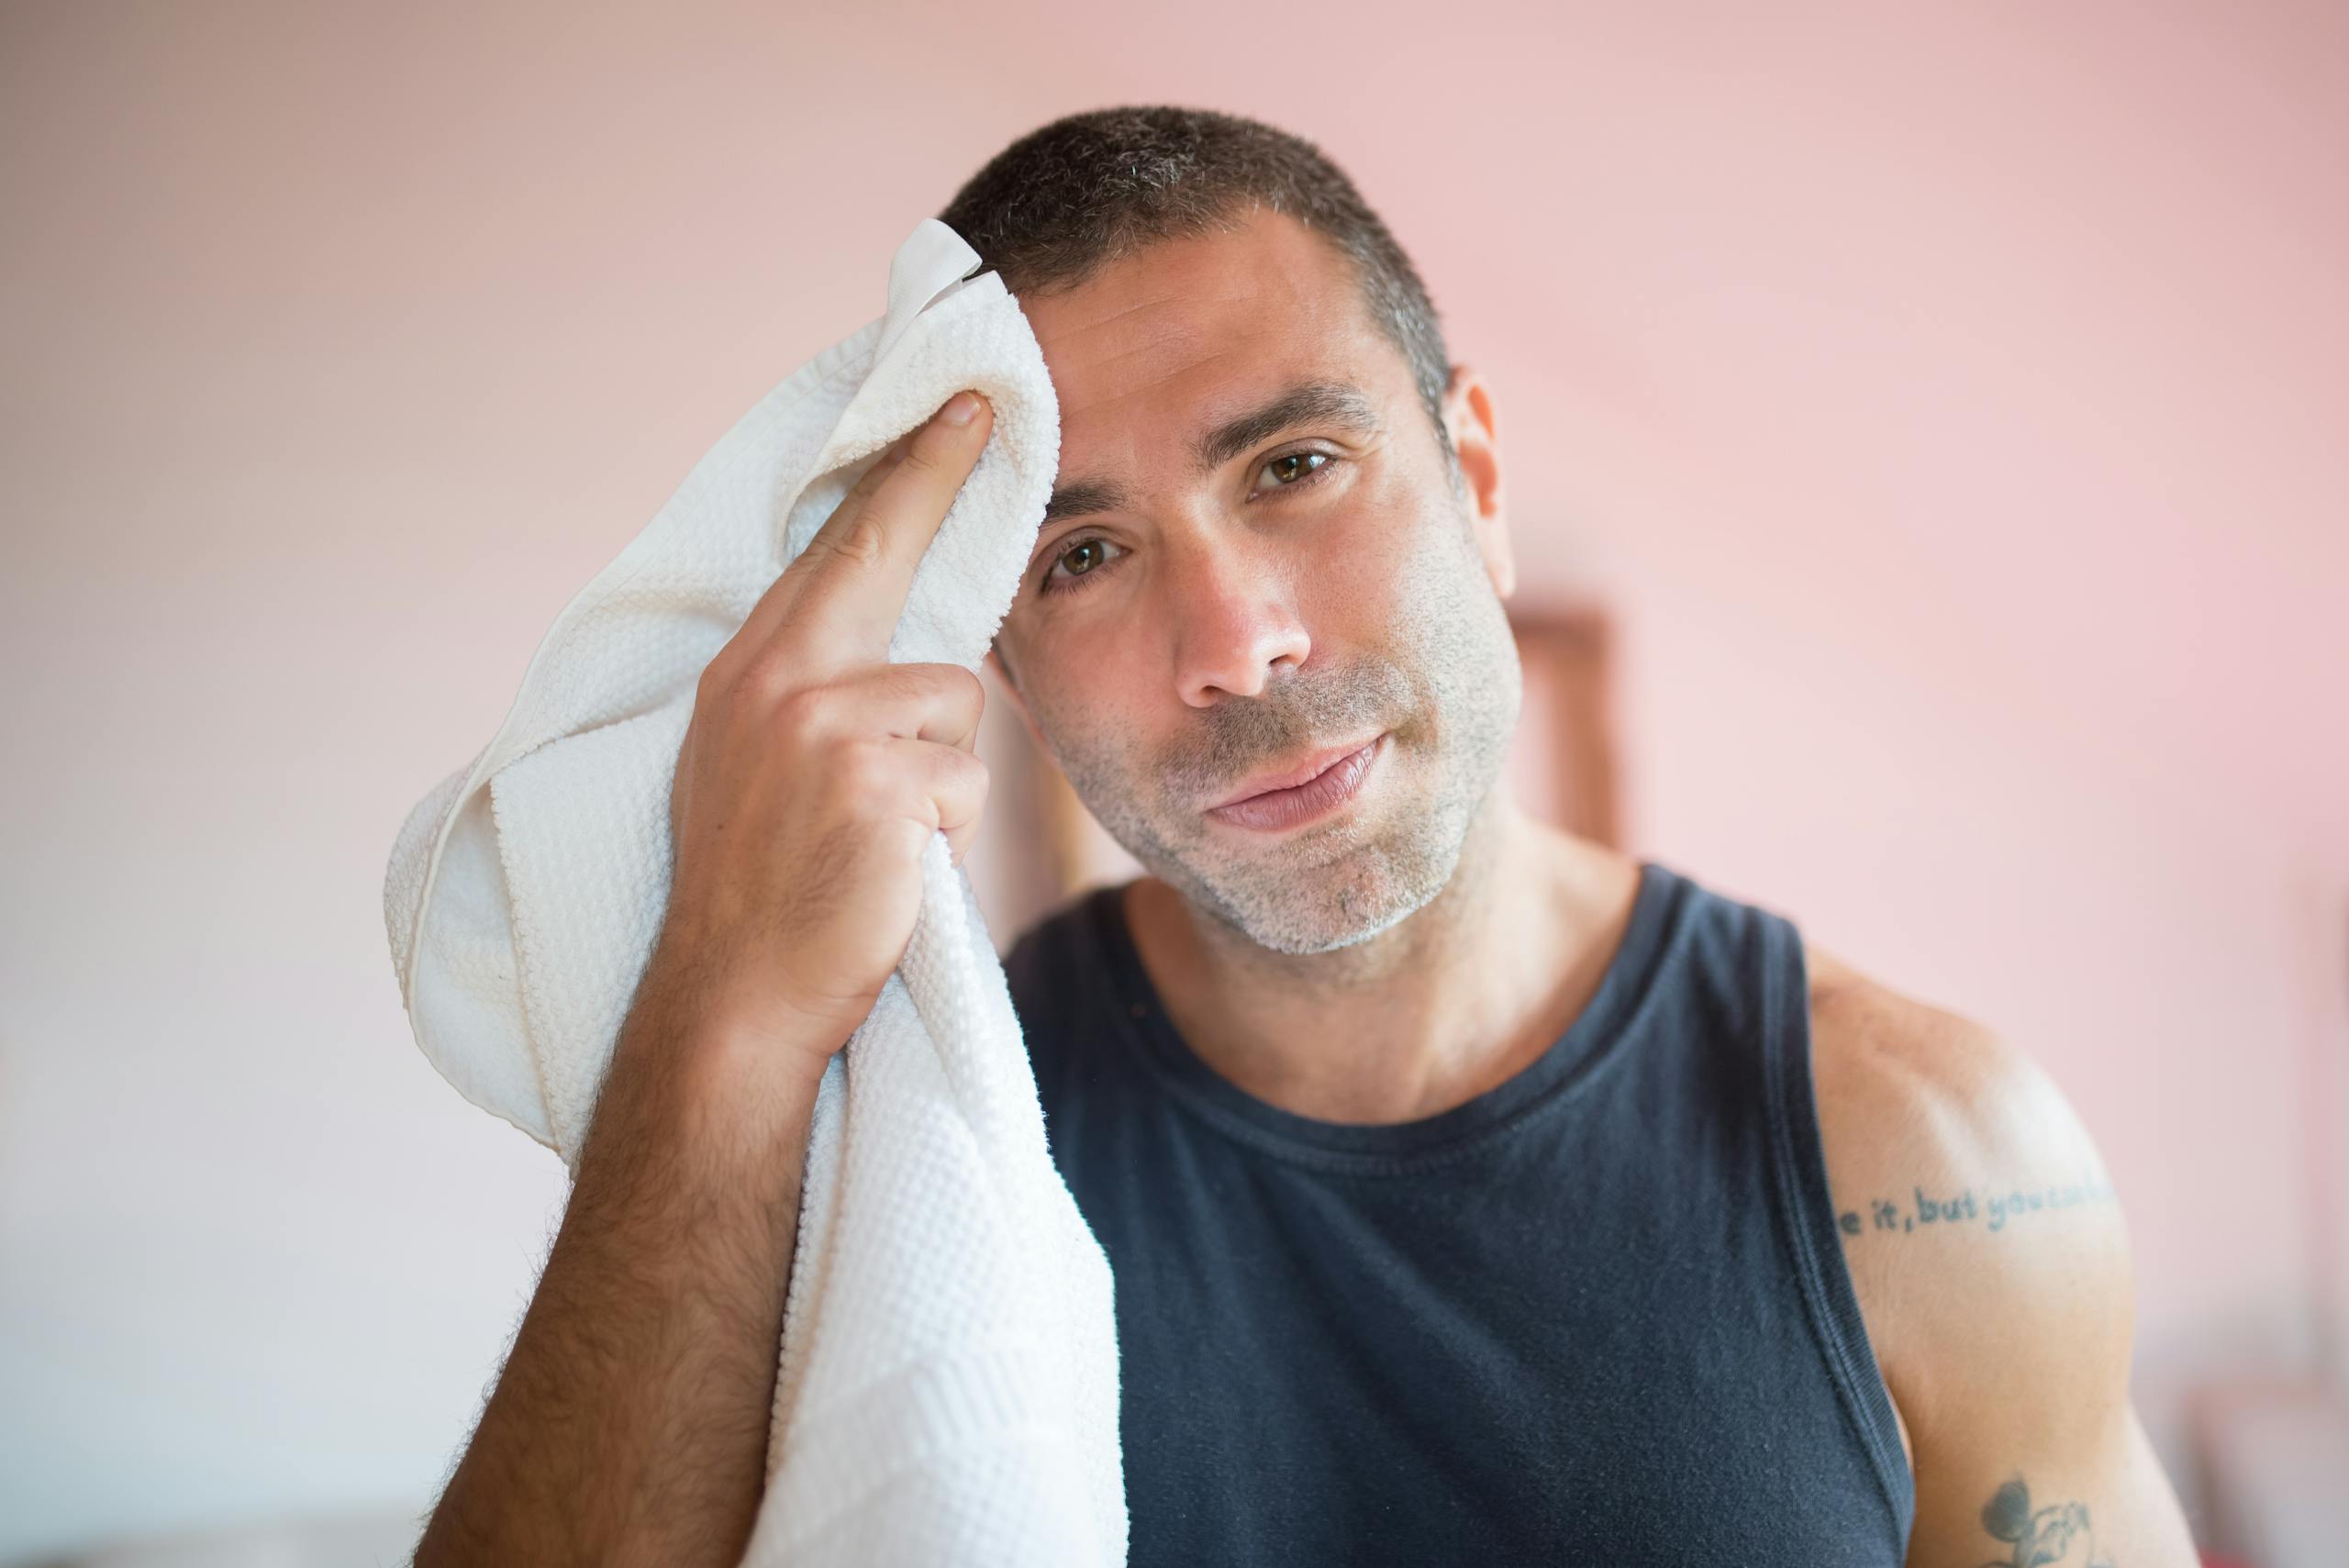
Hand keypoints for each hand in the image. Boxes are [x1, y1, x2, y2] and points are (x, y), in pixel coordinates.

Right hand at [651, 390, 995, 1085]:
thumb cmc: (763, 892)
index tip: (949, 408)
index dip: (895, 476)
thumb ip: (811, 694)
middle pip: (885, 558)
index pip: (832, 552)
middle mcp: (774, 681)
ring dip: (944, 778)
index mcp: (747, 674)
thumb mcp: (758, 768)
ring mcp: (821, 726)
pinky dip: (948, 833)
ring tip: (882, 837)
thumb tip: (900, 647)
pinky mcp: (873, 779)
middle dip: (934, 478)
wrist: (736, 999)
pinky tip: (892, 868)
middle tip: (986, 406)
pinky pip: (968, 781)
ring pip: (956, 706)